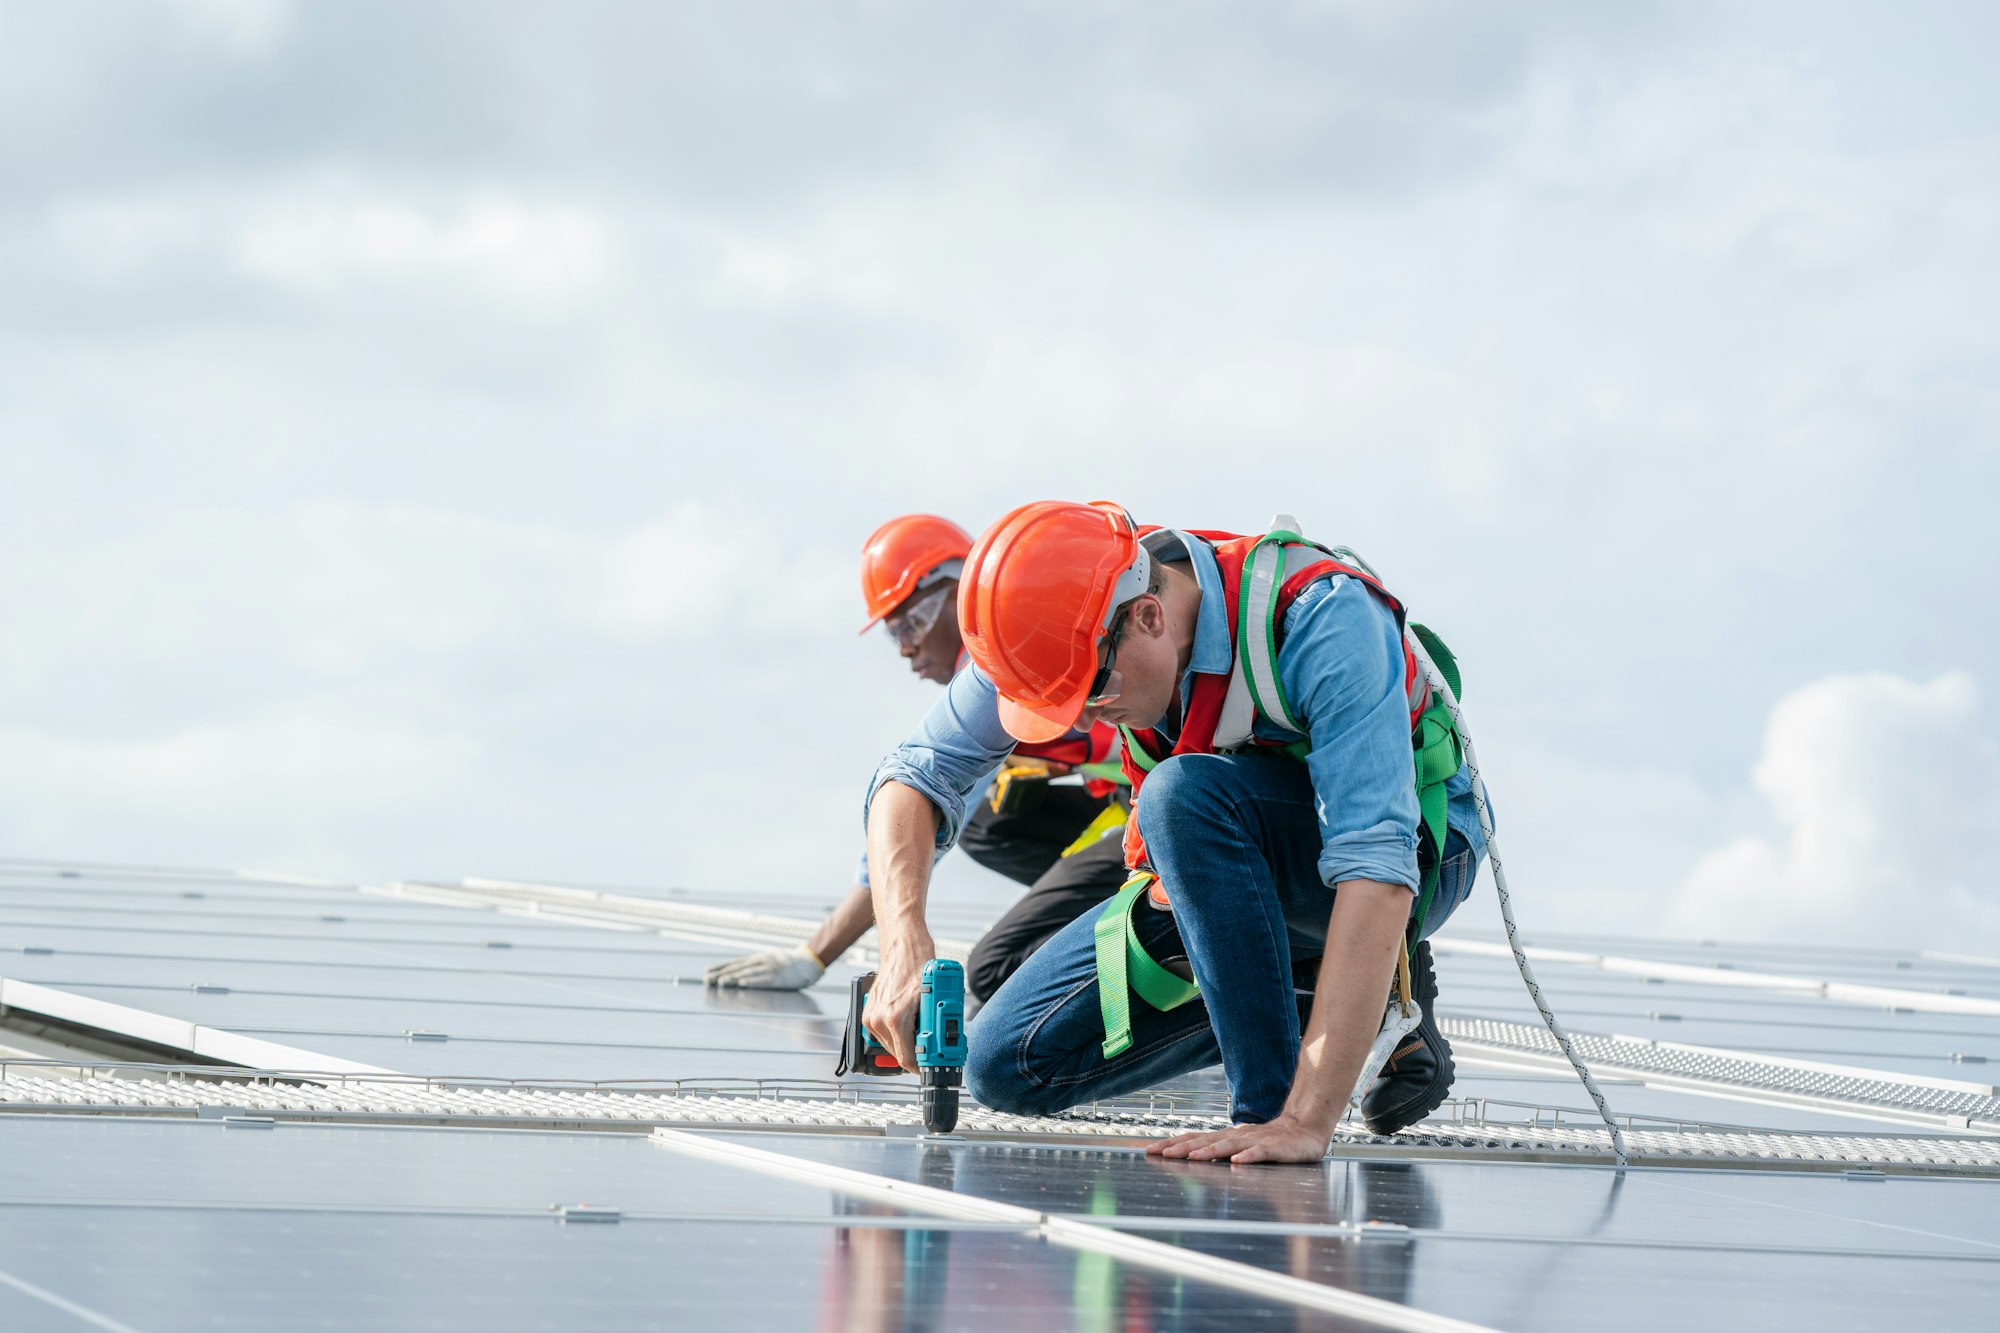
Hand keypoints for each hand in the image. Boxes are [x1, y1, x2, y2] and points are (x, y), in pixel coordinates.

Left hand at [704, 945, 824, 990]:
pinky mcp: (779, 977)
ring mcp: (770, 968)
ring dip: (734, 978)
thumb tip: (738, 973)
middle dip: (722, 973)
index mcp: (758, 958)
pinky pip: (763, 980)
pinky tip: (742, 984)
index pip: (735, 962)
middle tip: (707, 979)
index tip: (707, 971)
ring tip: (721, 982)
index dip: (720, 967)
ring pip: (749, 973)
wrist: (809, 962)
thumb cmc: (788, 964)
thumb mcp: (769, 959)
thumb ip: (755, 965)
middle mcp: (761, 961)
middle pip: (739, 968)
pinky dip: (752, 982)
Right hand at [862, 936, 933, 1071]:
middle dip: (916, 1053)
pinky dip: (897, 1033)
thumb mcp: (932, 998)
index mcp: (894, 1019)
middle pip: (898, 1055)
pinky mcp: (868, 1012)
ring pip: (890, 1045)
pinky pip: (883, 1034)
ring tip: (922, 1032)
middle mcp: (878, 1020)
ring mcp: (870, 1016)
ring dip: (906, 1043)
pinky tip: (909, 1023)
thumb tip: (939, 1046)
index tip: (932, 1065)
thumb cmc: (917, 963)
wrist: (902, 944)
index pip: (907, 1059)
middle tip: (932, 1048)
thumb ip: (933, 1025)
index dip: (922, 1066)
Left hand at [1146, 1114, 1333, 1164]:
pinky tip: (1238, 1162)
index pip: (1196, 1139)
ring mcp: (1257, 1141)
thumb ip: (1224, 1156)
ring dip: (1210, 1151)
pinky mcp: (1276, 1148)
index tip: (1151, 1150)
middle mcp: (1238, 1136)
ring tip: (1192, 1157)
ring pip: (1229, 1145)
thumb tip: (1196, 1163)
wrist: (1306, 1130)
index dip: (1174, 1144)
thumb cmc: (1272, 1142)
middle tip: (1160, 1153)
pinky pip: (1261, 1153)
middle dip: (1181, 1147)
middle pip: (1206, 1141)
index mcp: (1228, 1137)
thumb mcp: (1244, 1150)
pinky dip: (1249, 1156)